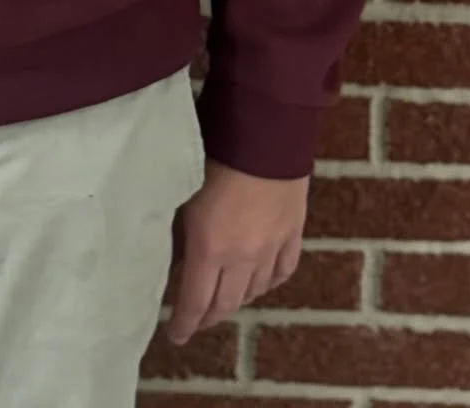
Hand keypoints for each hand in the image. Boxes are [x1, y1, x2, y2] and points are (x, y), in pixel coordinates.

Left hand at [164, 157, 306, 342]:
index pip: (196, 301)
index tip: (176, 336)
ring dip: (237, 299)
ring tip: (225, 300)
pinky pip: (282, 271)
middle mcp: (242, 258)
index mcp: (209, 248)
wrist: (265, 133)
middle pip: (226, 302)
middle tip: (197, 320)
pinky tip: (261, 281)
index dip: (185, 323)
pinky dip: (269, 281)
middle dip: (209, 316)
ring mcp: (272, 247)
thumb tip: (176, 251)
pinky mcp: (293, 233)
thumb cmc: (214, 154)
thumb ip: (181, 228)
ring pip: (254, 290)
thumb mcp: (184, 191)